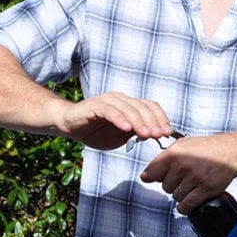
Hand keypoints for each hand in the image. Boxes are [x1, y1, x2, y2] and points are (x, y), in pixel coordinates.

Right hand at [54, 92, 173, 149]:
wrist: (68, 124)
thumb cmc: (95, 131)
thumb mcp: (119, 137)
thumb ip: (134, 134)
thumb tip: (152, 136)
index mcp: (129, 105)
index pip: (150, 106)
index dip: (161, 118)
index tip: (167, 133)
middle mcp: (121, 99)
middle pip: (142, 106)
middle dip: (153, 121)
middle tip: (159, 135)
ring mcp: (108, 100)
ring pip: (128, 108)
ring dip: (139, 121)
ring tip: (146, 134)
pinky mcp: (95, 105)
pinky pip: (110, 111)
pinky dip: (119, 119)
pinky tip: (126, 128)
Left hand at [140, 133, 236, 213]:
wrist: (230, 151)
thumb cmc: (206, 148)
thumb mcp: (182, 144)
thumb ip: (163, 158)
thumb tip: (146, 175)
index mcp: (174, 153)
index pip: (151, 172)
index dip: (152, 176)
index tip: (154, 178)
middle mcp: (182, 165)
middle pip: (164, 186)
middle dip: (172, 184)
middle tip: (182, 177)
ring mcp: (194, 178)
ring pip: (176, 196)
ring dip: (181, 193)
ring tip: (190, 184)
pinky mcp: (205, 189)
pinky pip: (186, 205)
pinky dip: (185, 206)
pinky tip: (189, 199)